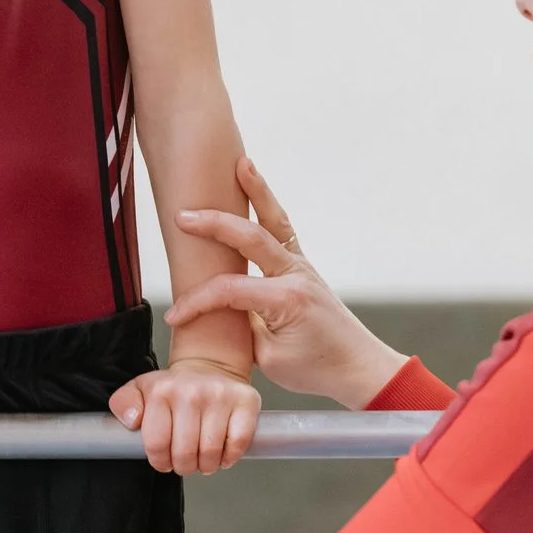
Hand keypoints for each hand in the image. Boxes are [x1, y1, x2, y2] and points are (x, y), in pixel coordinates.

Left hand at [108, 357, 259, 474]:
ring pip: (211, 452)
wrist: (209, 368)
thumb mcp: (140, 390)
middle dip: (183, 466)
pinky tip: (222, 454)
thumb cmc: (173, 390)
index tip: (164, 461)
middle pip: (184, 453)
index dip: (160, 461)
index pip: (156, 444)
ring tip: (203, 459)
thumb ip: (124, 404)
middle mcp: (191, 391)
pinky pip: (238, 442)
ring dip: (206, 465)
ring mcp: (220, 394)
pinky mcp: (245, 400)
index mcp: (161, 390)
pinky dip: (230, 456)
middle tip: (185, 462)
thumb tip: (133, 421)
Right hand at [167, 157, 407, 408]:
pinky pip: (281, 229)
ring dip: (257, 191)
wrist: (357, 366)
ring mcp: (301, 266)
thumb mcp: (269, 358)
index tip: (175, 316)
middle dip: (214, 225)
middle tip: (182, 217)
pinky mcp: (301, 266)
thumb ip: (241, 327)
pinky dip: (266, 206)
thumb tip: (216, 306)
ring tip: (241, 164)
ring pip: (274, 221)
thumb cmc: (316, 368)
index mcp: (285, 299)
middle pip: (251, 238)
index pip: (228, 290)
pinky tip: (253, 183)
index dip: (196, 302)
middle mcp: (296, 274)